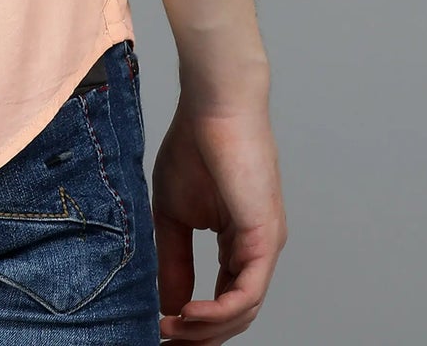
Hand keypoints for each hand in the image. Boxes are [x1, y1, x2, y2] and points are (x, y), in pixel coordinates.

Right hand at [152, 93, 286, 341]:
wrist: (212, 105)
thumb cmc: (194, 146)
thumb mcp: (174, 213)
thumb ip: (174, 259)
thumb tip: (167, 304)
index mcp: (239, 244)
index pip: (224, 301)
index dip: (194, 325)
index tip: (161, 333)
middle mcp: (258, 251)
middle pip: (236, 316)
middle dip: (200, 337)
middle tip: (165, 343)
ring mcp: (265, 246)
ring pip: (242, 312)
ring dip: (205, 329)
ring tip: (170, 329)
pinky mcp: (265, 238)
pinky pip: (247, 293)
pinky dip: (218, 312)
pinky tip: (188, 313)